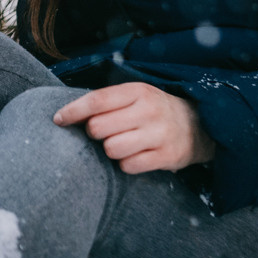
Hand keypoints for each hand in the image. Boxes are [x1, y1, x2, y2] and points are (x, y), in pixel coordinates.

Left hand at [53, 82, 215, 172]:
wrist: (199, 125)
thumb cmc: (155, 110)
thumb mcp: (135, 96)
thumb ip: (107, 102)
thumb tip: (68, 114)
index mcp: (137, 91)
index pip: (96, 100)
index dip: (73, 111)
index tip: (58, 119)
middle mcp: (148, 110)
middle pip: (99, 127)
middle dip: (94, 133)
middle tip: (103, 132)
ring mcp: (159, 134)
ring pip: (111, 149)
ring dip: (110, 150)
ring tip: (121, 144)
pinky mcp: (166, 156)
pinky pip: (128, 166)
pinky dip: (125, 164)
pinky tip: (135, 155)